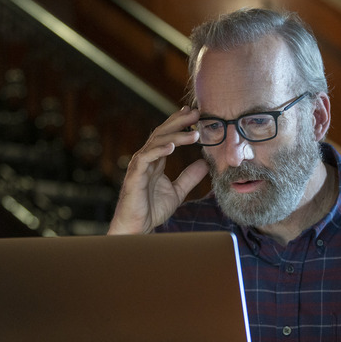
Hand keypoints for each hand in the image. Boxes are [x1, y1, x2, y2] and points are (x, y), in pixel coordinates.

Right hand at [108, 106, 208, 234]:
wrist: (137, 228)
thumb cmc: (151, 210)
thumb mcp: (177, 192)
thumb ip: (189, 177)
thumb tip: (205, 164)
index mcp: (155, 161)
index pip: (168, 137)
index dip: (179, 124)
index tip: (194, 114)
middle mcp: (146, 159)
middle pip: (162, 133)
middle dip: (179, 122)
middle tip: (195, 113)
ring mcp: (139, 166)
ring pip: (156, 143)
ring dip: (176, 136)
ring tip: (194, 133)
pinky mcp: (134, 176)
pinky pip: (146, 158)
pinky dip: (158, 150)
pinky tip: (172, 146)